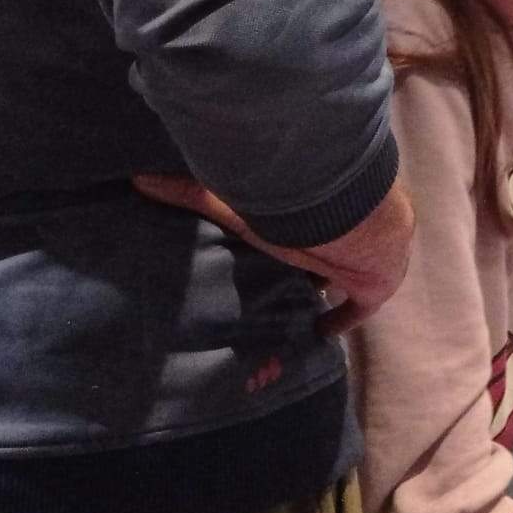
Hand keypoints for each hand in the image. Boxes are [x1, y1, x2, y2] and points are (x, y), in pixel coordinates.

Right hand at [132, 173, 413, 335]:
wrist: (365, 226)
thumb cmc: (302, 214)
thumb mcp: (241, 211)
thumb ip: (194, 197)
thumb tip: (139, 178)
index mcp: (298, 225)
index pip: (282, 234)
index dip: (268, 247)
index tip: (245, 260)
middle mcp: (325, 242)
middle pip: (303, 261)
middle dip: (287, 275)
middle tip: (258, 299)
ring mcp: (351, 266)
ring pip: (329, 284)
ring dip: (312, 297)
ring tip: (282, 322)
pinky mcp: (372, 289)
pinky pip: (356, 311)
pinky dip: (339, 322)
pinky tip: (320, 335)